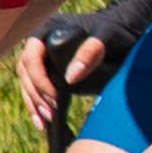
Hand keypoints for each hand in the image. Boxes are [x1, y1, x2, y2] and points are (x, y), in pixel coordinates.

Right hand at [22, 0, 151, 131]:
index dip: (39, 80)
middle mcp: (41, 41)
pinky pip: (36, 87)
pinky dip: (37, 104)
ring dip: (33, 103)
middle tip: (50, 115)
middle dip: (36, 95)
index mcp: (48, 29)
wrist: (125, 29)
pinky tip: (42, 122)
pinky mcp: (49, 68)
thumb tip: (71, 77)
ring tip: (43, 123)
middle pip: (26, 72)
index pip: (31, 58)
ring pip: (28, 82)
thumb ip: (91, 51)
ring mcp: (43, 55)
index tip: (53, 98)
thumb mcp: (106, 36)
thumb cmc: (115, 29)